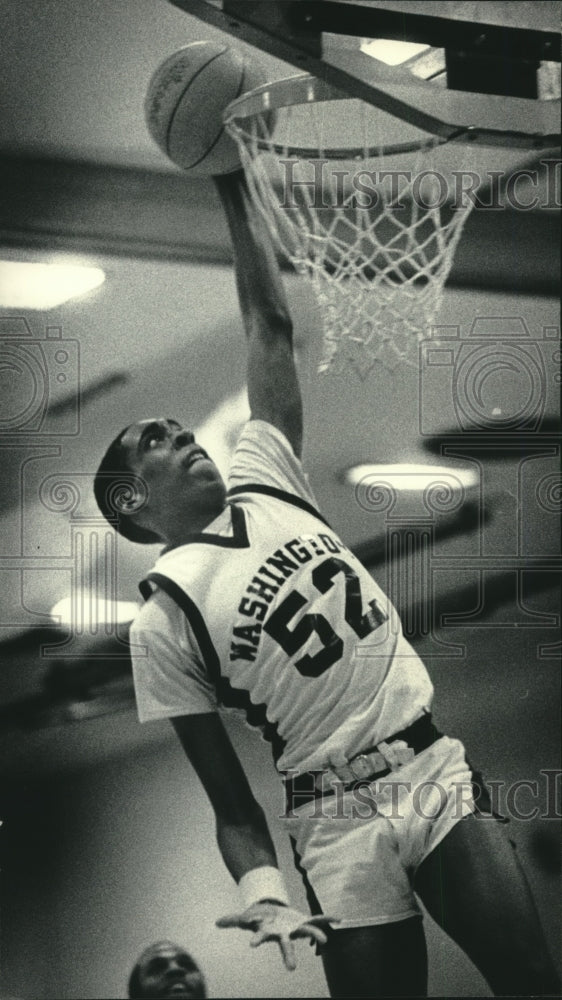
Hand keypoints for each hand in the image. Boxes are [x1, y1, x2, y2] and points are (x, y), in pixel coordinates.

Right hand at [216, 901, 336, 969]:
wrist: (275, 914)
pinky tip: (339, 919)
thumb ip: (233, 920)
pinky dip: (329, 918)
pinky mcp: (305, 920)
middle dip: (289, 955)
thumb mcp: (247, 917)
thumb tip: (216, 923)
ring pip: (307, 932)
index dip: (257, 940)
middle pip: (286, 944)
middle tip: (291, 968)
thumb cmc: (261, 919)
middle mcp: (284, 934)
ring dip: (316, 936)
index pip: (261, 938)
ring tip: (325, 940)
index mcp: (269, 933)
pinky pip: (319, 918)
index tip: (251, 945)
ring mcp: (296, 928)